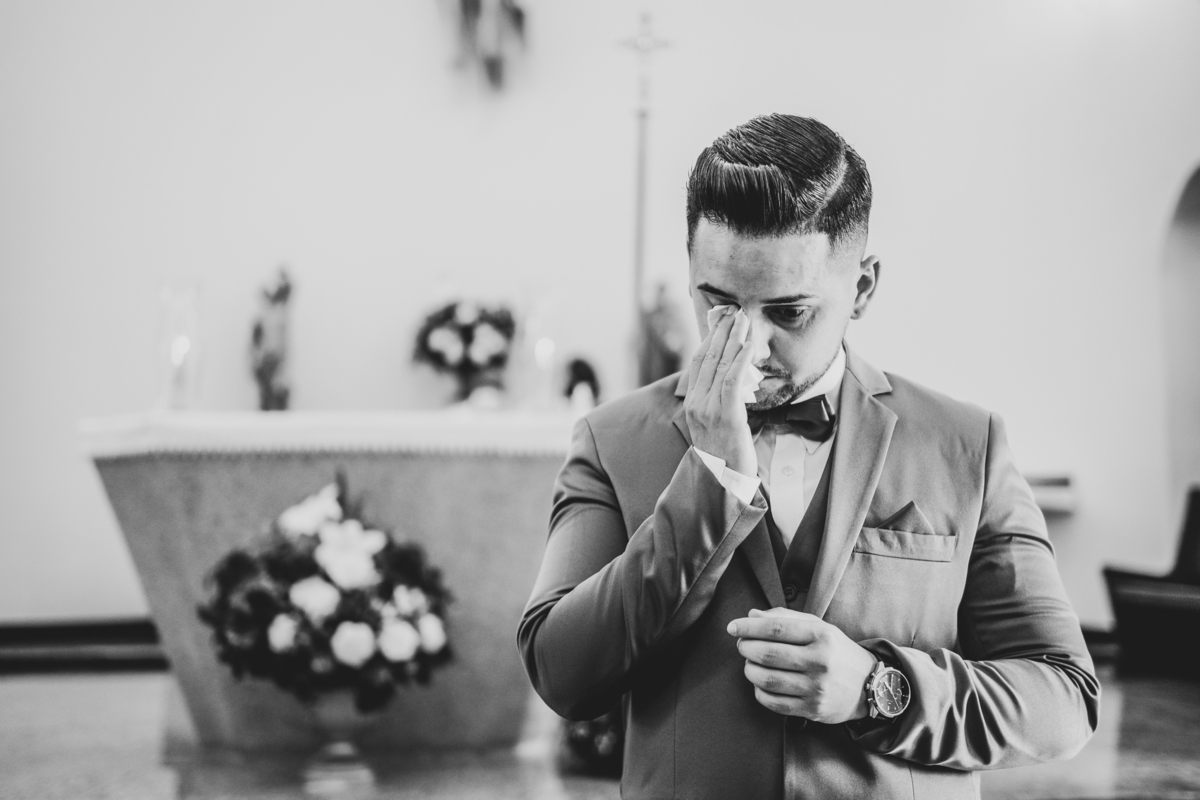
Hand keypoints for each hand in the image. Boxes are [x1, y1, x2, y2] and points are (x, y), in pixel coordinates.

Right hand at [685, 307, 756, 476]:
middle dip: (721, 331)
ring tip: (743, 319)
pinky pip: (732, 381)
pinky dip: (740, 360)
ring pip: (720, 365)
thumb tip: (732, 377)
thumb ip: (717, 400)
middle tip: (734, 311)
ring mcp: (709, 409)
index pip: (698, 362)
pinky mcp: (726, 416)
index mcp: (692, 402)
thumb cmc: (723, 453)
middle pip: (708, 357)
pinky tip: (748, 345)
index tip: (721, 320)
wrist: (722, 481)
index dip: (709, 338)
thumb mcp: (713, 423)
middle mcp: (697, 403)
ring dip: (732, 339)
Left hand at [727, 607, 877, 723]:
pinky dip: (759, 691)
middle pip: (768, 653)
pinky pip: (773, 702)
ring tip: (750, 663)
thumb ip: (785, 618)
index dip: (749, 627)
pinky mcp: (813, 709)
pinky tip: (760, 683)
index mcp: (822, 635)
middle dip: (746, 648)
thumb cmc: (837, 651)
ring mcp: (817, 688)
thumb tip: (751, 615)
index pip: (776, 628)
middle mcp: (820, 661)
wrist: (870, 685)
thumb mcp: (819, 627)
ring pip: (767, 679)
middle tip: (741, 645)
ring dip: (749, 669)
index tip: (732, 627)